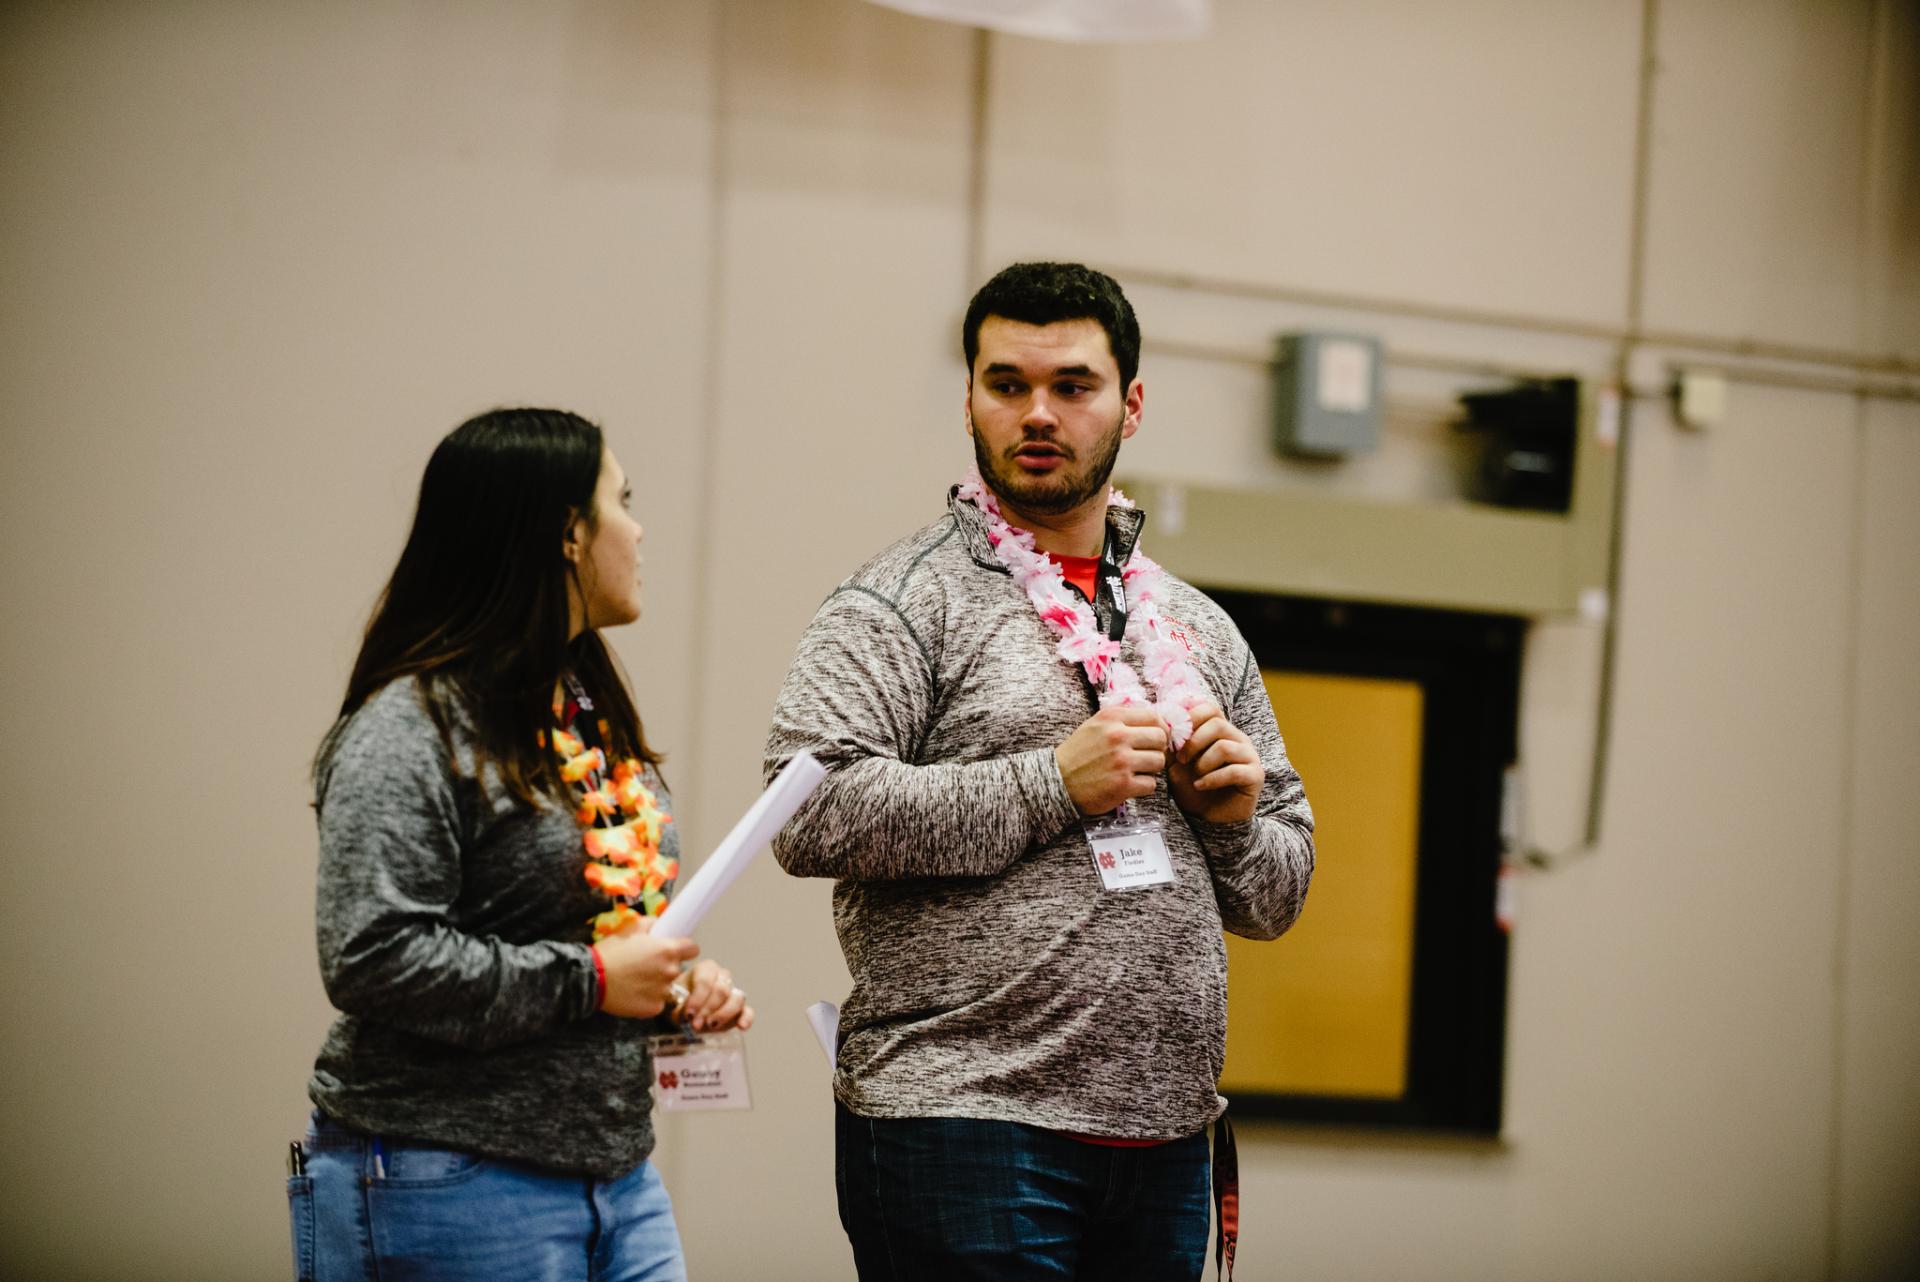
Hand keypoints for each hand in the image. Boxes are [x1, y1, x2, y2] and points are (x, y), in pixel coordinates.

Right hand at [595, 918, 698, 1018]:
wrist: (591, 979)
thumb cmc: (610, 952)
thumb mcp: (630, 929)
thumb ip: (651, 924)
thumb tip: (660, 923)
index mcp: (668, 950)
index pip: (693, 949)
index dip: (684, 949)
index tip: (676, 950)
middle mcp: (670, 971)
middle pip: (678, 968)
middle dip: (666, 966)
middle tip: (646, 965)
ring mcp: (663, 991)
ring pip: (667, 986)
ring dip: (657, 983)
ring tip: (636, 980)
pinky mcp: (654, 1008)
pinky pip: (657, 1002)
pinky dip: (648, 998)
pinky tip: (633, 992)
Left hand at [673, 958, 754, 1032]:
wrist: (686, 1011)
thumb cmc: (679, 1001)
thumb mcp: (673, 1002)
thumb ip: (679, 1007)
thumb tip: (688, 1015)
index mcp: (705, 969)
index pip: (705, 981)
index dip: (698, 999)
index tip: (689, 1015)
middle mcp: (722, 976)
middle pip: (722, 990)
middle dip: (709, 1009)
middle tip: (696, 1024)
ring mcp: (733, 992)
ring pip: (736, 999)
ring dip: (724, 1014)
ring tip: (711, 1026)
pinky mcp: (740, 1008)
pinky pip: (748, 1011)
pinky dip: (746, 1018)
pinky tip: (742, 1026)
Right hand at [1056, 705, 1168, 815]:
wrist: (1057, 781)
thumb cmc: (1079, 753)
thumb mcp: (1096, 725)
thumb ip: (1124, 720)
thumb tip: (1159, 723)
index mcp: (1112, 717)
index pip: (1154, 717)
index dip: (1161, 729)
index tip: (1155, 739)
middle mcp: (1118, 736)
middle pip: (1160, 738)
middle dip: (1156, 749)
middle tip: (1145, 757)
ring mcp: (1121, 761)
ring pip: (1159, 762)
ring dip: (1150, 769)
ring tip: (1135, 771)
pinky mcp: (1123, 785)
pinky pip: (1151, 784)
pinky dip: (1142, 787)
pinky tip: (1129, 784)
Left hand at [1168, 702, 1263, 824]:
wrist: (1209, 817)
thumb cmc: (1194, 786)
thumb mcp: (1177, 764)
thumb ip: (1173, 745)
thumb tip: (1163, 726)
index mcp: (1221, 731)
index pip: (1210, 709)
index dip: (1190, 719)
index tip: (1174, 738)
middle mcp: (1238, 739)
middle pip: (1217, 724)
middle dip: (1193, 742)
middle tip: (1181, 760)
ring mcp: (1249, 756)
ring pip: (1225, 747)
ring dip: (1203, 763)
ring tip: (1195, 775)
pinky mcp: (1255, 776)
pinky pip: (1234, 771)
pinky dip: (1212, 779)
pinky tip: (1201, 786)